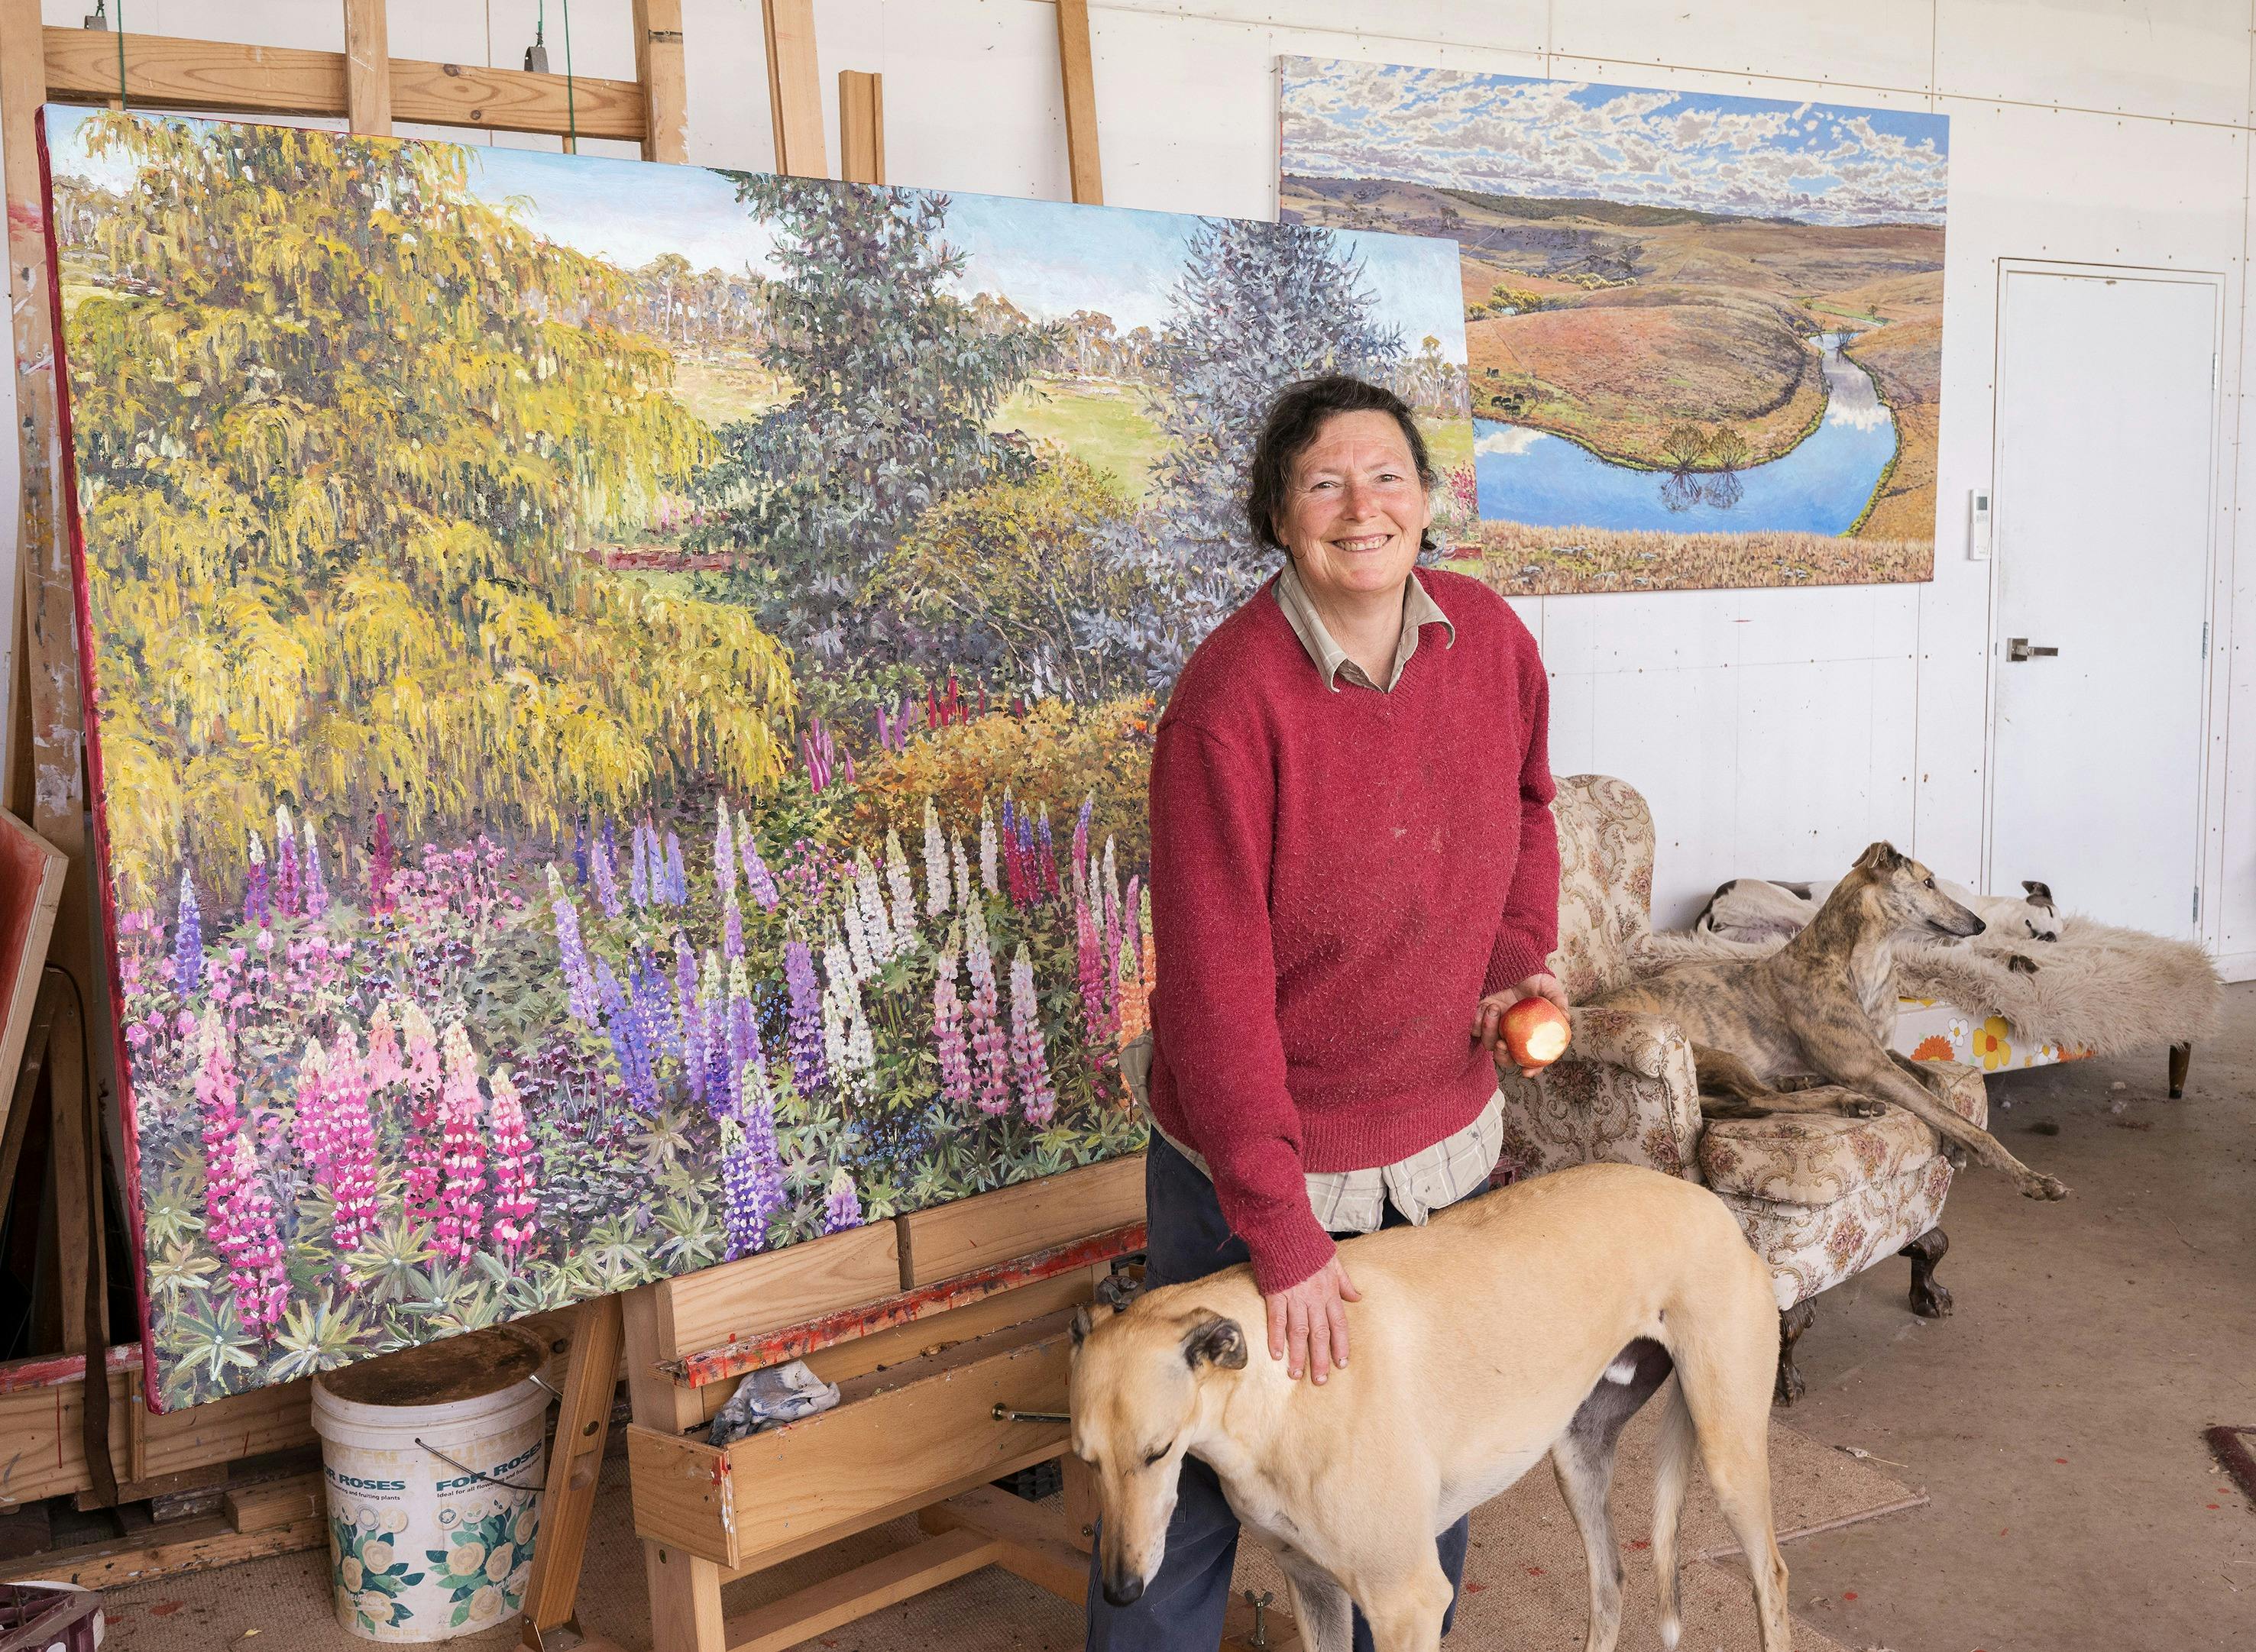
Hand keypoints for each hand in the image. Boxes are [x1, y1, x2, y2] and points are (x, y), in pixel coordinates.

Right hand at [1263, 1255, 1360, 1384]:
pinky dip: (1276, 1337)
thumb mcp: (1333, 1260)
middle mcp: (1314, 1298)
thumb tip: (1357, 1298)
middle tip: (1320, 1380)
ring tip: (1296, 1375)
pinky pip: (1276, 1319)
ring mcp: (1294, 1297)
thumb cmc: (1308, 1244)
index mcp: (1329, 1291)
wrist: (1285, 1228)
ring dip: (1298, 1355)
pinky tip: (1276, 1354)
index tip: (1341, 1364)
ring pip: (1299, 1332)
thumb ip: (1345, 1282)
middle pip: (1320, 1334)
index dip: (1340, 1345)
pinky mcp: (1275, 1293)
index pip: (1339, 1324)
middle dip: (1320, 1359)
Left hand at [1473, 971, 1571, 1075]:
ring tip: (1494, 1008)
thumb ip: (1558, 1002)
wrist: (1514, 965)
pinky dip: (1477, 1020)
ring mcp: (1496, 1029)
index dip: (1532, 1069)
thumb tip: (1566, 1018)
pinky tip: (1486, 1006)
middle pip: (1505, 1059)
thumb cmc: (1535, 980)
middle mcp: (1513, 1036)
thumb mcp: (1550, 988)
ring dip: (1488, 1030)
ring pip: (1487, 1043)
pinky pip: (1474, 1028)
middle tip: (1502, 1043)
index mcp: (1531, 1035)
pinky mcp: (1481, 1018)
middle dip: (1502, 1057)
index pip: (1534, 1060)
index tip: (1527, 1073)